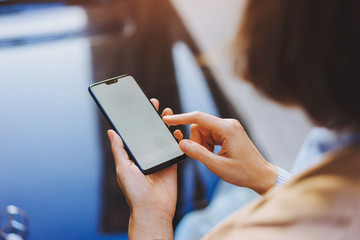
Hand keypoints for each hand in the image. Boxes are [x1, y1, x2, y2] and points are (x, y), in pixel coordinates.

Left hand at [107, 98, 177, 238]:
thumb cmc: (134, 191)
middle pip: (151, 133)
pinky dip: (177, 138)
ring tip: (167, 112)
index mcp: (134, 156)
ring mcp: (160, 159)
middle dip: (153, 118)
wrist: (153, 209)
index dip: (138, 120)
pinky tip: (177, 130)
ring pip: (164, 138)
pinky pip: (176, 148)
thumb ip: (119, 149)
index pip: (136, 134)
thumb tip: (111, 132)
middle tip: (154, 104)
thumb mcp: (123, 168)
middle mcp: (147, 155)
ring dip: (166, 125)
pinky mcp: (172, 164)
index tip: (139, 107)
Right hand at [163, 111, 277, 194]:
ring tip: (213, 157)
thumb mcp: (217, 166)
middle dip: (196, 141)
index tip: (167, 119)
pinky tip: (215, 154)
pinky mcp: (229, 132)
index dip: (181, 118)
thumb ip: (198, 153)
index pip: (198, 118)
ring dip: (202, 144)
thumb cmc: (243, 172)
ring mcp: (229, 127)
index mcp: (227, 129)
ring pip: (203, 130)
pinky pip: (210, 134)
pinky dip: (208, 144)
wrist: (261, 175)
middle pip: (199, 126)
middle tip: (203, 156)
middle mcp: (228, 124)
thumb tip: (181, 143)